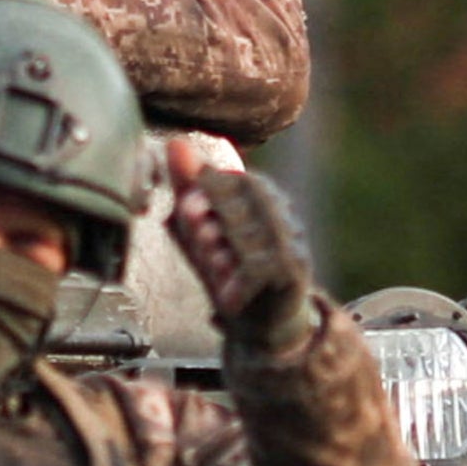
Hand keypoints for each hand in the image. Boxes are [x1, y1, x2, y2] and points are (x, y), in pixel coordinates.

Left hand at [167, 146, 317, 353]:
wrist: (265, 322)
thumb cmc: (230, 267)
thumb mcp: (202, 226)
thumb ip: (189, 187)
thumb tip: (175, 143)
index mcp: (263, 196)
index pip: (235, 181)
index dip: (206, 189)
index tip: (185, 203)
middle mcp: (282, 215)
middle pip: (242, 206)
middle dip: (210, 217)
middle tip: (193, 228)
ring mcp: (291, 244)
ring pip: (248, 238)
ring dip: (220, 250)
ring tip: (212, 260)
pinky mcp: (291, 274)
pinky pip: (257, 270)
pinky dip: (235, 281)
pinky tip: (226, 290)